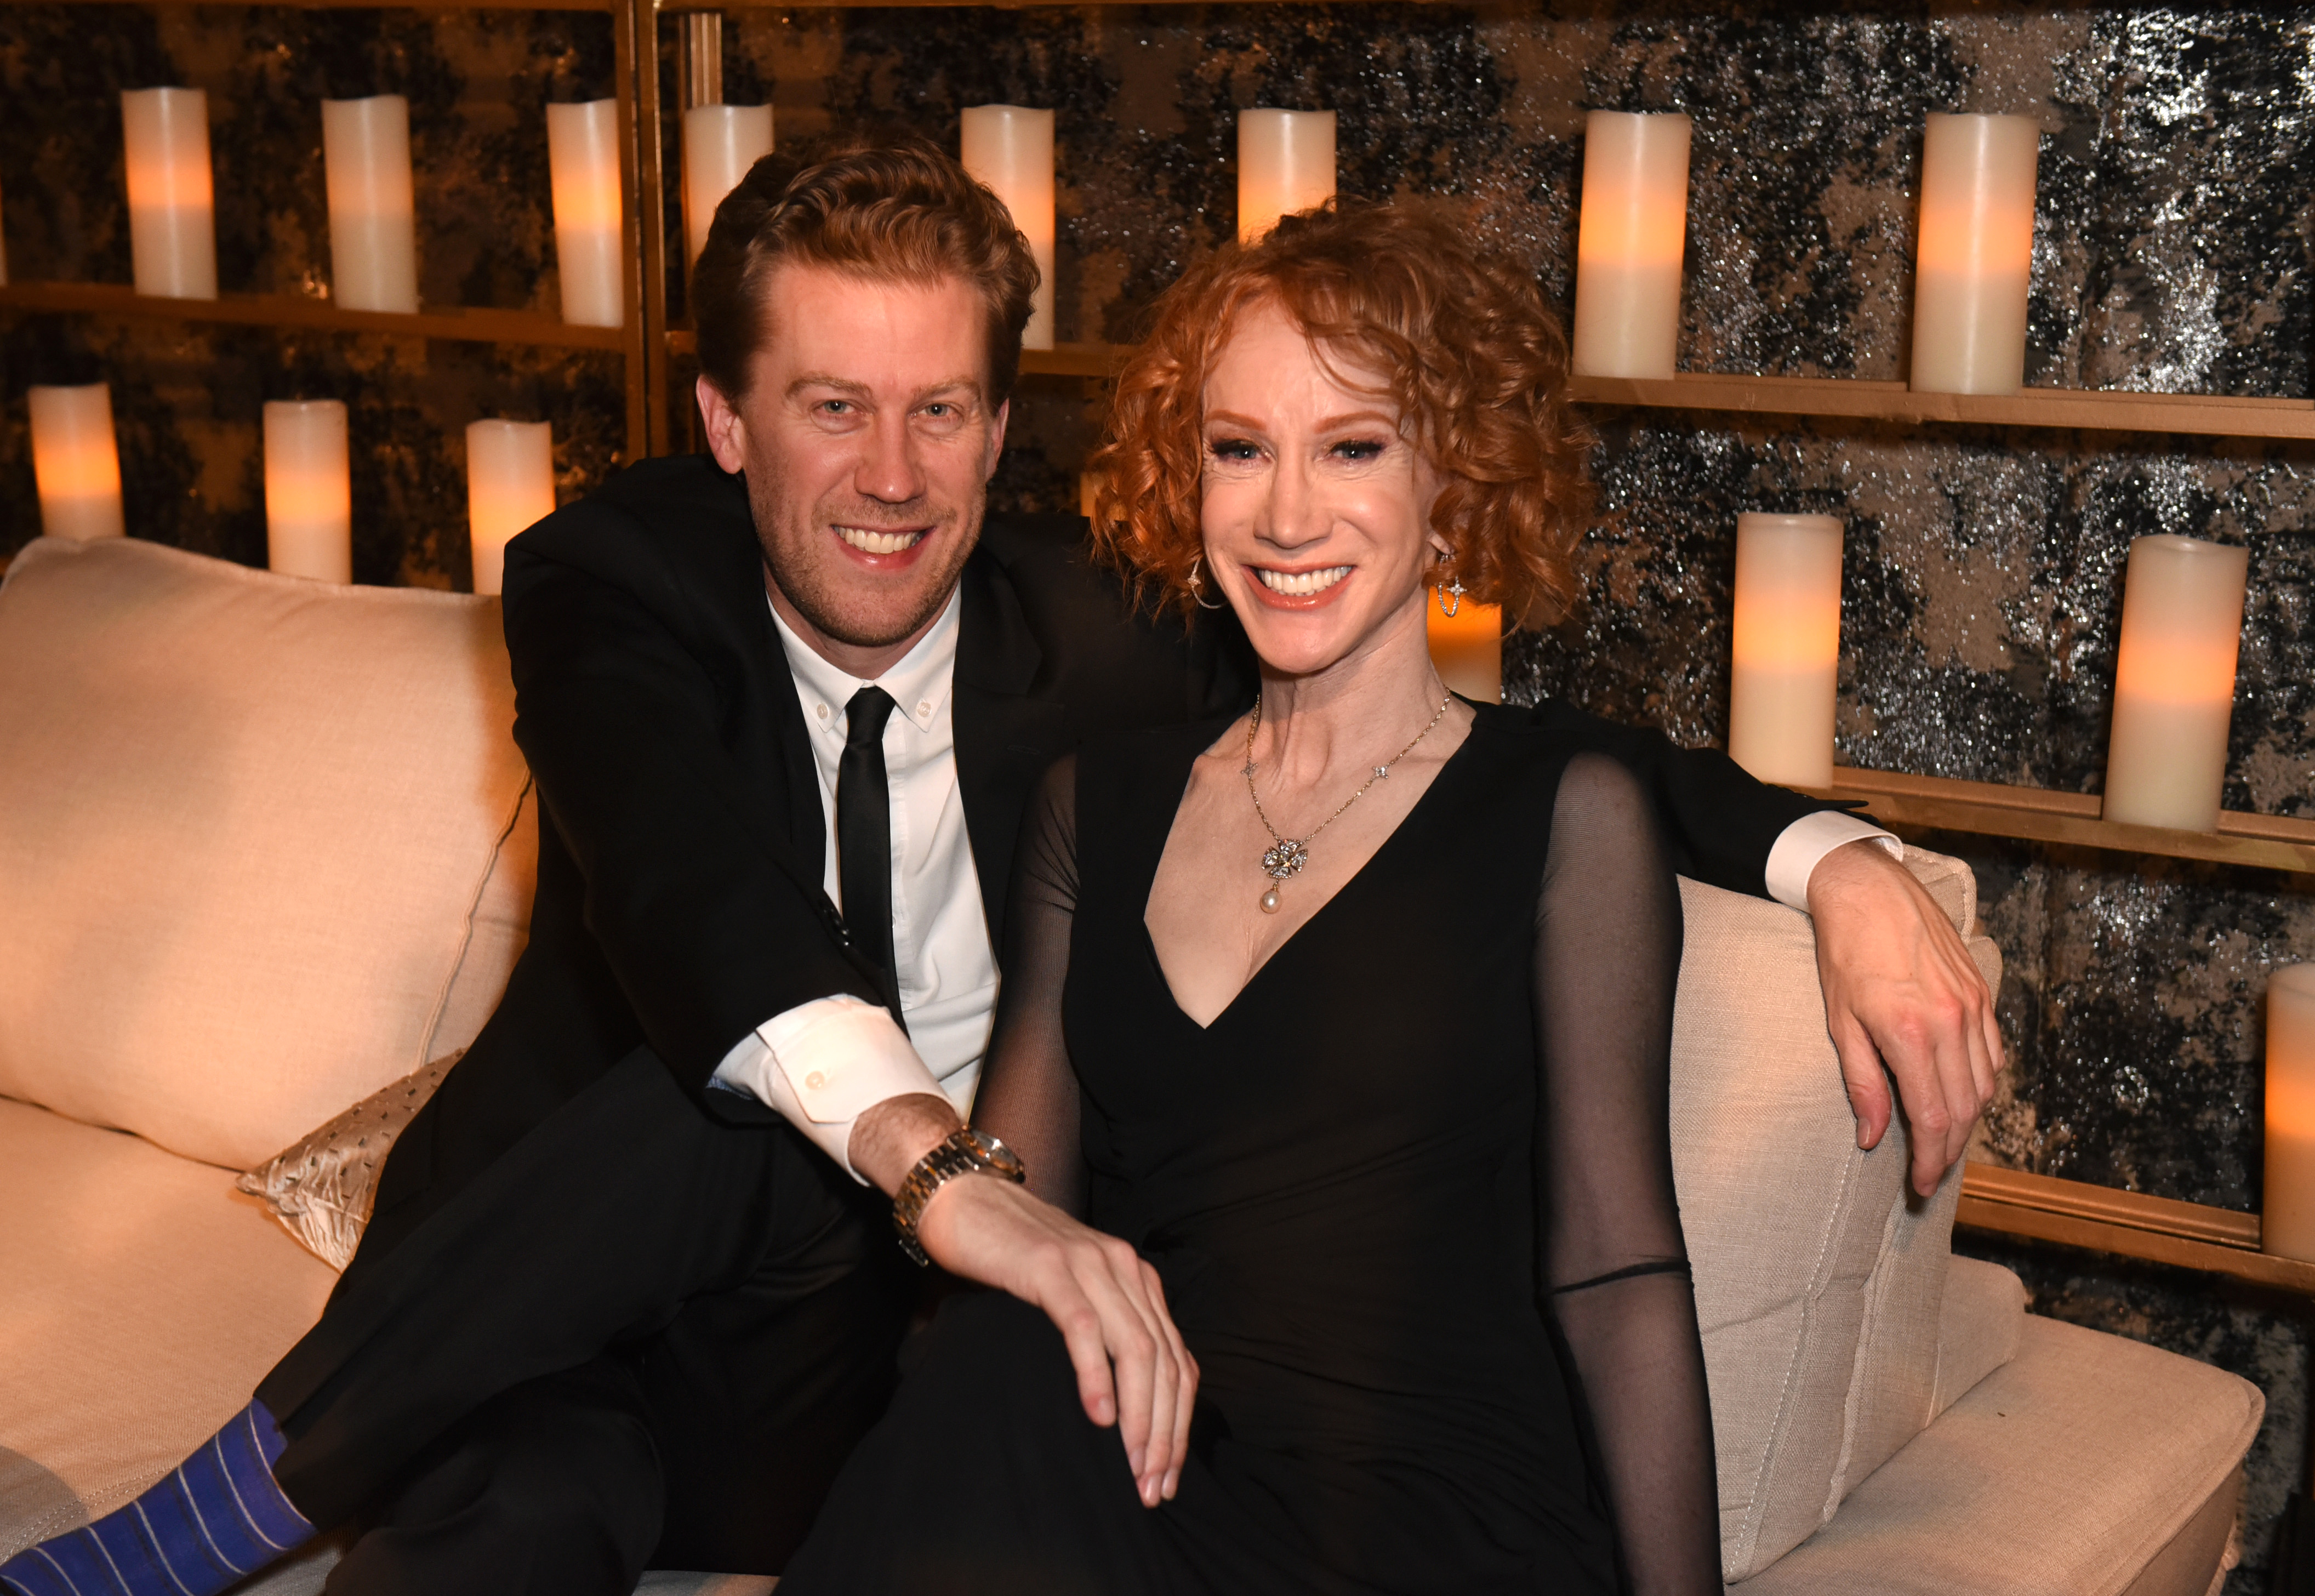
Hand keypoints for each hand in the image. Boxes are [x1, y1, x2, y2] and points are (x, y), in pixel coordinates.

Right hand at [916, 1172, 1196, 1507]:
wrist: (968, 1200)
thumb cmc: (1015, 1259)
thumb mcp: (1075, 1297)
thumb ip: (1106, 1335)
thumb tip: (1127, 1410)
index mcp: (1138, 1280)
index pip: (1178, 1362)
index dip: (1179, 1425)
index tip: (1167, 1477)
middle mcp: (1126, 1270)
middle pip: (1166, 1364)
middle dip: (1164, 1434)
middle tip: (1151, 1488)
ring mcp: (1090, 1265)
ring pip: (1135, 1350)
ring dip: (1139, 1417)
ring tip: (1131, 1467)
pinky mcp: (1050, 1267)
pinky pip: (1084, 1329)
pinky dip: (1095, 1376)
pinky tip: (1097, 1416)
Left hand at [1806, 839, 2002, 1195]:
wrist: (1869, 890)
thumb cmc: (1845, 953)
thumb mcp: (1841, 1021)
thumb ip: (1862, 1083)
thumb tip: (1873, 1136)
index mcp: (1911, 1033)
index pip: (1934, 1117)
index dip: (1932, 1160)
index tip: (1922, 1185)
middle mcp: (1951, 1022)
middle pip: (1966, 1109)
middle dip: (1951, 1151)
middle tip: (1932, 1176)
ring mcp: (1973, 1005)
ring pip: (1986, 1084)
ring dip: (1969, 1121)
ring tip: (1945, 1142)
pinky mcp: (1982, 992)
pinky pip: (1994, 1052)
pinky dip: (1983, 1082)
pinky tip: (1964, 1096)